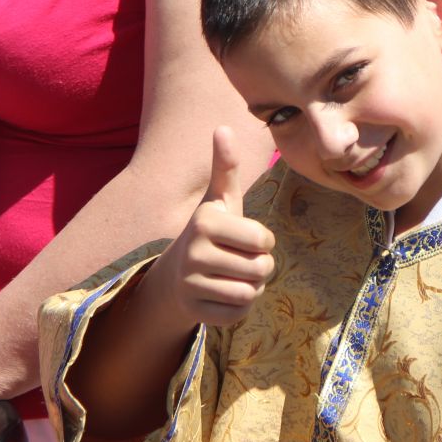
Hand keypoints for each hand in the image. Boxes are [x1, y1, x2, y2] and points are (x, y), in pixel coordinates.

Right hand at [150, 126, 275, 327]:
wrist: (177, 273)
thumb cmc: (211, 232)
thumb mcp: (220, 200)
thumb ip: (225, 167)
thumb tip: (223, 127)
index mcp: (205, 221)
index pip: (264, 240)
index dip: (263, 242)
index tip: (245, 238)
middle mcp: (194, 252)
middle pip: (261, 269)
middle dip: (260, 267)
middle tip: (241, 260)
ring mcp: (190, 284)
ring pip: (251, 292)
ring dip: (252, 287)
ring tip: (233, 276)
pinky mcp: (194, 311)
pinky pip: (239, 314)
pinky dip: (240, 308)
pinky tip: (224, 294)